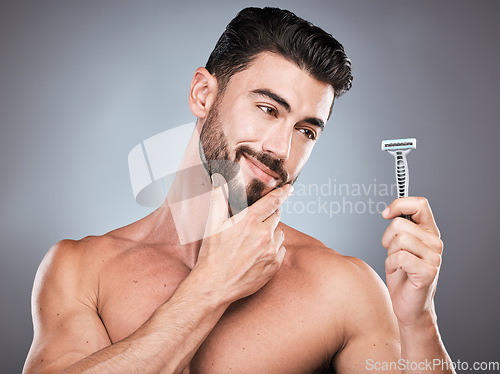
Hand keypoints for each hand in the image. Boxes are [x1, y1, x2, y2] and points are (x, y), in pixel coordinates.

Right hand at [195, 173, 292, 302]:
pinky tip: (258, 254)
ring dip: (272, 233)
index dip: (283, 192)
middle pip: (277, 216)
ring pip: (280, 234)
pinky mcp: (274, 265)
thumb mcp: (212, 224)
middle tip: (256, 223)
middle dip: (269, 216)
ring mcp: (271, 250)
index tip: (289, 188)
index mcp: (249, 220)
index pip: (273, 201)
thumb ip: (218, 199)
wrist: (215, 286)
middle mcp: (264, 234)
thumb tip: (218, 179)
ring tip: (254, 242)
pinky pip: (280, 250)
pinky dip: (273, 249)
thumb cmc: (211, 255)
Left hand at [381, 197, 443, 326]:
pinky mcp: (428, 272)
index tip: (386, 214)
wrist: (409, 306)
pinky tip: (399, 272)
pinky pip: (399, 257)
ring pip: (398, 240)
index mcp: (429, 232)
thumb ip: (400, 228)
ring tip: (398, 265)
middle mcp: (435, 243)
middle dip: (387, 239)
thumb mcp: (399, 246)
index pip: (419, 204)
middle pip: (399, 224)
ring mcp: (434, 258)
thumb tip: (389, 211)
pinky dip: (391, 264)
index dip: (399, 204)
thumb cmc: (402, 275)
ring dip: (390, 254)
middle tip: (393, 254)